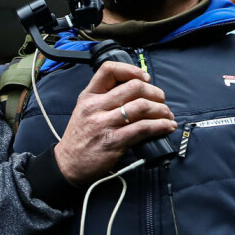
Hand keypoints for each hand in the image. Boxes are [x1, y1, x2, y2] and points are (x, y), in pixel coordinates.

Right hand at [53, 60, 176, 186]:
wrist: (68, 164)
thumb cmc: (80, 138)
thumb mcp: (85, 111)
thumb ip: (105, 99)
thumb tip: (138, 92)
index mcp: (88, 96)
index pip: (109, 70)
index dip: (132, 70)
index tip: (145, 78)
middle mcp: (95, 107)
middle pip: (134, 87)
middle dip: (155, 93)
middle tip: (161, 101)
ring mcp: (103, 124)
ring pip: (142, 107)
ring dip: (161, 110)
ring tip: (167, 115)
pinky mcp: (113, 141)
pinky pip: (143, 128)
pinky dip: (161, 126)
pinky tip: (167, 127)